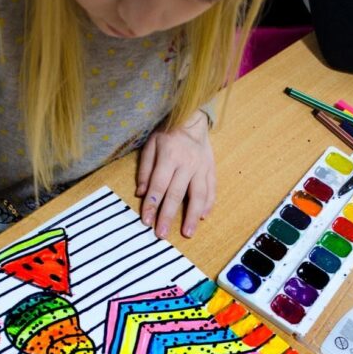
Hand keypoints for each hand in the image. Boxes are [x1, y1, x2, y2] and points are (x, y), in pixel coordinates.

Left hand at [136, 109, 215, 238]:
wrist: (193, 119)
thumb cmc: (168, 133)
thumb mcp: (150, 145)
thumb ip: (145, 169)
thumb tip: (141, 193)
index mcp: (169, 156)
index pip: (158, 185)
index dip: (151, 204)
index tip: (146, 221)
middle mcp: (187, 163)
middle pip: (177, 194)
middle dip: (168, 216)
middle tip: (162, 234)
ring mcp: (201, 167)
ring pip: (198, 195)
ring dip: (192, 216)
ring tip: (188, 232)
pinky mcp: (211, 169)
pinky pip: (211, 189)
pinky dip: (208, 204)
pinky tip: (203, 217)